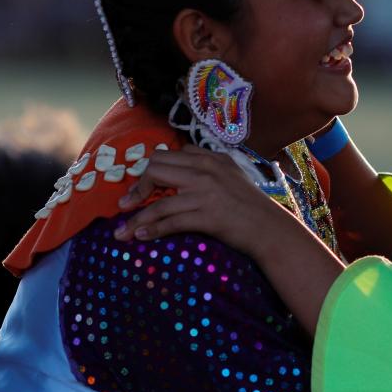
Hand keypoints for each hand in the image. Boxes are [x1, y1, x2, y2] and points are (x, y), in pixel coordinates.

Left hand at [113, 146, 295, 260]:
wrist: (270, 227)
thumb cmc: (250, 204)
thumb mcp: (231, 173)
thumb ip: (206, 165)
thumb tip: (181, 162)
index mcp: (209, 158)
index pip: (167, 155)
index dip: (148, 171)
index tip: (139, 187)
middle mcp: (205, 171)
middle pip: (156, 170)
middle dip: (137, 188)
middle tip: (125, 205)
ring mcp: (205, 193)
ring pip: (159, 203)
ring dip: (136, 219)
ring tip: (122, 232)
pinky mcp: (207, 216)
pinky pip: (171, 222)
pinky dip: (152, 230)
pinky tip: (141, 237)